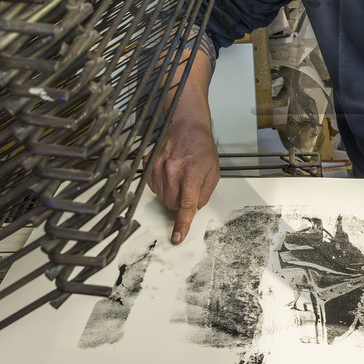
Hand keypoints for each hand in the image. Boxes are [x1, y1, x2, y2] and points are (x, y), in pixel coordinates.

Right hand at [146, 120, 219, 243]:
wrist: (186, 126)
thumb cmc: (201, 146)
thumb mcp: (213, 171)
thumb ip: (205, 193)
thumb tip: (194, 208)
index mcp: (191, 173)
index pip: (185, 205)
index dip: (181, 224)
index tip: (177, 237)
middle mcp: (171, 171)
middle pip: (172, 204)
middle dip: (181, 204)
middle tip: (188, 189)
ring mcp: (158, 168)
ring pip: (162, 198)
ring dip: (172, 195)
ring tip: (180, 178)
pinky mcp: (149, 166)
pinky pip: (154, 188)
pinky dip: (163, 187)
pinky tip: (170, 175)